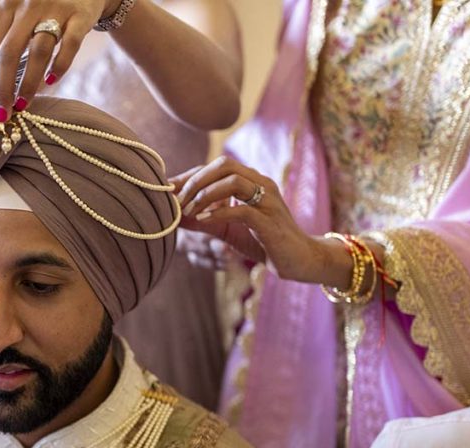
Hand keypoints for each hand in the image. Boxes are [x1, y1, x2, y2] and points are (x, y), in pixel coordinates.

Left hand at [0, 0, 111, 120]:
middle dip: (2, 89)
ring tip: (22, 106)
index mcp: (6, 5)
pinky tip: (52, 82)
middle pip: (8, 53)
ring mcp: (55, 9)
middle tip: (1, 116)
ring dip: (28, 82)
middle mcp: (27, 6)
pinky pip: (70, 43)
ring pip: (38, 51)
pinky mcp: (80, 14)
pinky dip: (61, 64)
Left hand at [171, 156, 346, 284]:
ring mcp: (268, 200)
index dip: (190, 175)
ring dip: (204, 195)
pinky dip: (218, 213)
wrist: (300, 260)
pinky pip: (241, 209)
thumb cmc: (265, 242)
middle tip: (178, 201)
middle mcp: (261, 184)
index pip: (217, 167)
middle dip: (196, 180)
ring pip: (232, 182)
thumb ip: (206, 221)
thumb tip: (177, 216)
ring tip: (188, 212)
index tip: (168, 189)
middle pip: (224, 165)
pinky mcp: (270, 220)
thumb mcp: (230, 230)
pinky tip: (203, 221)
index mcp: (252, 181)